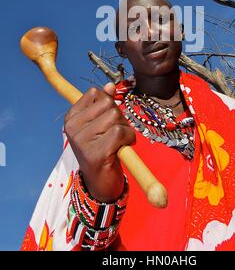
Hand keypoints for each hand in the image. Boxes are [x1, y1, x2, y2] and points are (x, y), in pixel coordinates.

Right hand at [64, 83, 134, 202]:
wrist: (101, 184)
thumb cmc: (102, 150)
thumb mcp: (100, 124)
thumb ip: (103, 104)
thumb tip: (110, 85)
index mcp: (71, 117)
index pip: (96, 93)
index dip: (109, 104)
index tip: (106, 121)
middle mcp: (73, 127)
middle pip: (108, 103)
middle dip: (119, 117)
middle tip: (115, 134)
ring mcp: (82, 140)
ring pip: (116, 117)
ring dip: (125, 129)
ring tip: (118, 143)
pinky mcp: (95, 153)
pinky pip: (120, 132)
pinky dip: (128, 139)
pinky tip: (121, 149)